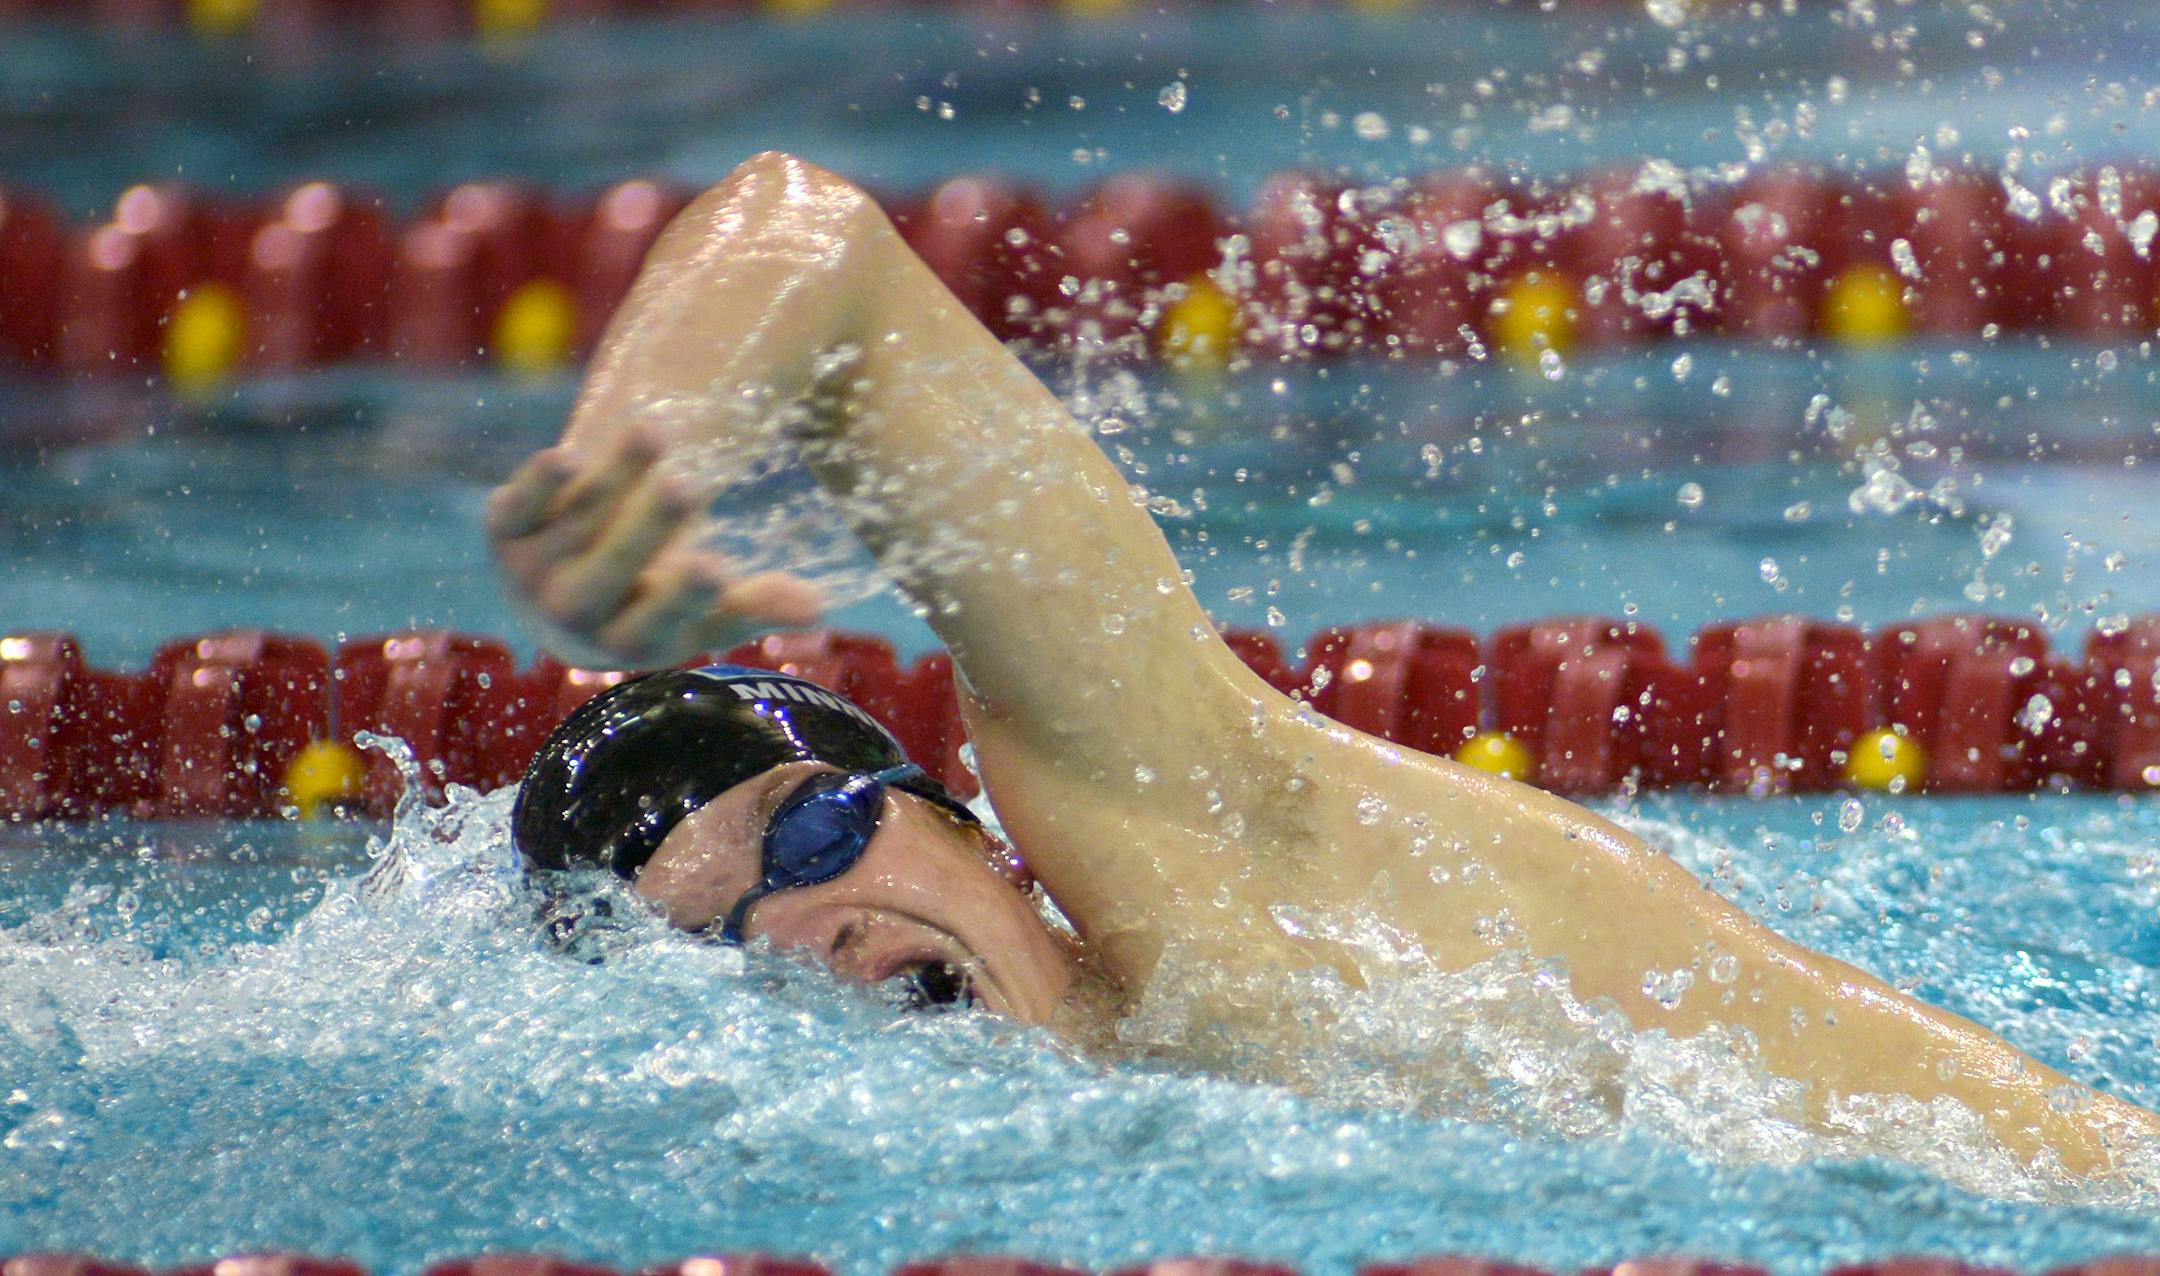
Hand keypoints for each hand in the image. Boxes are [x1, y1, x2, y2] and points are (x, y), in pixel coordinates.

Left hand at [487, 425, 824, 668]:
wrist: (561, 592)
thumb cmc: (653, 600)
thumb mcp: (706, 610)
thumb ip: (757, 605)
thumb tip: (820, 606)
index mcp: (627, 644)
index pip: (651, 626)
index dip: (680, 596)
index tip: (717, 564)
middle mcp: (570, 616)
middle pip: (603, 576)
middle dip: (644, 530)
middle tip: (691, 484)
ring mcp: (531, 573)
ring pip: (574, 523)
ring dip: (614, 478)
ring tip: (656, 431)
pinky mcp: (504, 529)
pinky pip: (518, 507)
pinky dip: (537, 484)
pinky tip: (567, 457)